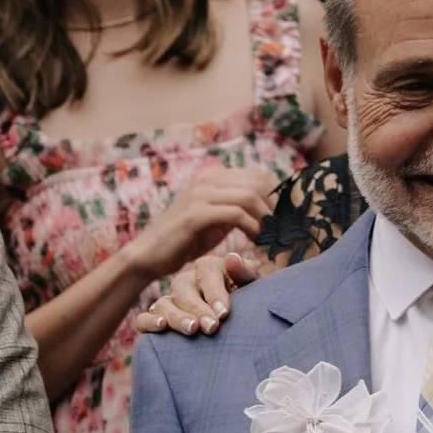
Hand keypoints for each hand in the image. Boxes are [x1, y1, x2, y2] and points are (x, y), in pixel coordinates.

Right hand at [123, 163, 279, 288]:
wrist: (146, 255)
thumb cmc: (182, 243)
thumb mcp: (213, 221)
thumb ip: (234, 210)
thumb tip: (266, 210)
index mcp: (213, 178)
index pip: (259, 176)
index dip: (278, 198)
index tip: (285, 221)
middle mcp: (207, 180)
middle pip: (259, 182)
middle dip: (276, 207)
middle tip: (282, 231)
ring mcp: (201, 194)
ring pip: (250, 196)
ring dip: (266, 219)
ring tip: (270, 238)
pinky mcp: (196, 214)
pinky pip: (236, 214)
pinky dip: (251, 228)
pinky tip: (254, 241)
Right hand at [136, 241, 259, 337]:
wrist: (244, 324)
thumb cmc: (249, 301)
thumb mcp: (251, 286)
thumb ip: (245, 273)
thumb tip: (232, 258)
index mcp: (209, 268)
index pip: (208, 275)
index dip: (215, 294)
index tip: (224, 313)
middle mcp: (187, 281)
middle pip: (183, 288)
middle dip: (197, 309)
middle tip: (211, 327)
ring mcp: (170, 300)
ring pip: (164, 303)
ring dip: (176, 316)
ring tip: (191, 329)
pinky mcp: (158, 318)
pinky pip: (144, 317)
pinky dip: (149, 321)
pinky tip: (161, 327)